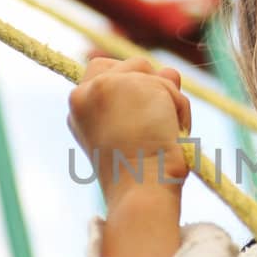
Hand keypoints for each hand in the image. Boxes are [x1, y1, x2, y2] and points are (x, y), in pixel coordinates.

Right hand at [68, 57, 192, 202]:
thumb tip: (170, 72)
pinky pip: (169, 82)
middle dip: (150, 85)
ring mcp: (107, 84)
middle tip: (153, 122)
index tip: (141, 115)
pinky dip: (179, 107)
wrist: (139, 192)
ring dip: (166, 97)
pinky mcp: (131, 82)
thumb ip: (138, 100)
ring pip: (149, 69)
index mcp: (78, 108)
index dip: (130, 85)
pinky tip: (169, 132)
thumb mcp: (128, 133)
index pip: (102, 71)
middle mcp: (85, 92)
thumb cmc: (138, 176)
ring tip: (162, 131)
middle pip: (130, 64)